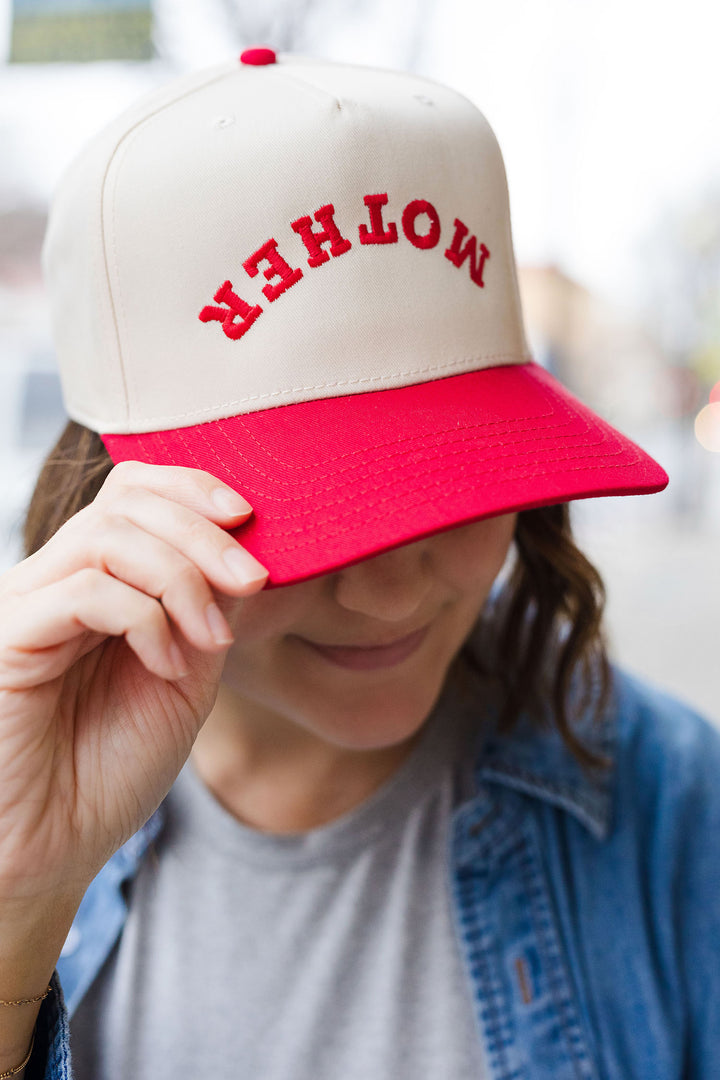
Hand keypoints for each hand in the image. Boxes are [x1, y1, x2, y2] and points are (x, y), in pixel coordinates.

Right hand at [0, 461, 267, 902]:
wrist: (55, 849)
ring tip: (212, 639)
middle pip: (125, 502)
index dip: (192, 487)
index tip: (251, 517)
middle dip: (203, 531)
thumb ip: (207, 609)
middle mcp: (53, 581)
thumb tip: (244, 547)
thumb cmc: (112, 768)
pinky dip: (147, 621)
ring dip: (182, 577)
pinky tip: (168, 669)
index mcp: (93, 582)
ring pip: (107, 534)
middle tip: (253, 578)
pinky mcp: (8, 639)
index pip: (132, 492)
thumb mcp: (186, 675)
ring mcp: (26, 606)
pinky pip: (86, 591)